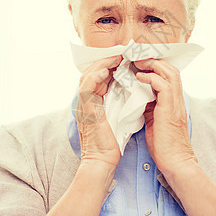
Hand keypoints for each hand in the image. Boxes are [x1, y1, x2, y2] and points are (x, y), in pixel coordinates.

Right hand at [76, 54, 122, 169]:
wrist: (102, 161)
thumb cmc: (110, 143)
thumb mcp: (116, 118)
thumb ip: (118, 103)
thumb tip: (131, 91)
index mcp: (93, 102)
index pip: (97, 77)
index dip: (108, 66)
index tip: (122, 59)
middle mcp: (86, 101)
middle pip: (91, 72)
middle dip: (105, 61)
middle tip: (120, 54)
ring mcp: (84, 105)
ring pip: (88, 76)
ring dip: (102, 65)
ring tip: (116, 58)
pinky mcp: (86, 110)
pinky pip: (87, 87)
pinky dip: (96, 77)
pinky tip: (107, 70)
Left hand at [134, 58, 196, 175]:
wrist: (175, 162)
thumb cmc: (164, 145)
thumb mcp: (154, 120)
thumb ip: (149, 106)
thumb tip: (137, 95)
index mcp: (173, 100)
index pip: (168, 74)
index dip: (155, 65)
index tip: (139, 62)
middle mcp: (177, 98)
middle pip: (171, 68)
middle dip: (153, 60)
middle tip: (137, 58)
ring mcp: (175, 103)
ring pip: (169, 72)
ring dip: (152, 64)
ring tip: (137, 63)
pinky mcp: (170, 109)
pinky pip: (162, 85)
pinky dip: (150, 78)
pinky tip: (139, 77)